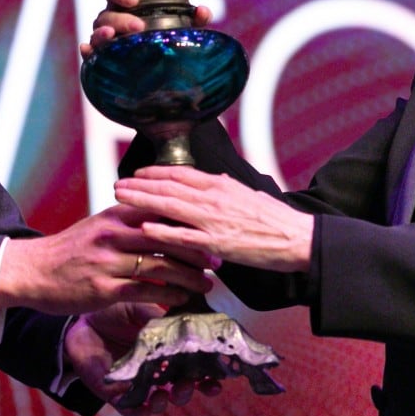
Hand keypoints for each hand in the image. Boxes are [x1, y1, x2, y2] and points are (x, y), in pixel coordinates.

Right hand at [0, 204, 218, 315]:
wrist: (32, 271)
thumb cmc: (70, 250)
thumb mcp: (99, 225)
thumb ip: (129, 220)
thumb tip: (163, 220)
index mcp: (115, 214)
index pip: (160, 210)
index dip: (189, 221)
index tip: (211, 230)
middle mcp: (113, 234)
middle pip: (166, 236)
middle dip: (197, 249)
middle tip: (218, 259)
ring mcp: (108, 261)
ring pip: (160, 265)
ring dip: (189, 276)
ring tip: (207, 283)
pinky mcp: (103, 289)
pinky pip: (144, 291)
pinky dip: (168, 295)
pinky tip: (181, 299)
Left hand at [64, 304, 223, 415]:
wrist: (80, 318)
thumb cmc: (114, 311)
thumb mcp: (140, 309)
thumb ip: (161, 316)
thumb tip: (187, 316)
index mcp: (167, 351)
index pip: (194, 367)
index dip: (209, 375)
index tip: (220, 378)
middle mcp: (155, 371)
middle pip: (180, 389)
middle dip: (190, 391)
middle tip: (191, 386)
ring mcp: (136, 383)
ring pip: (158, 402)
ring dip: (167, 402)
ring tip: (167, 395)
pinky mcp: (114, 392)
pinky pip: (130, 408)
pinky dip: (140, 408)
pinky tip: (146, 401)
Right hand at [79, 0, 213, 57]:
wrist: (163, 83)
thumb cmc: (166, 46)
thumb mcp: (182, 33)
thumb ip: (193, 21)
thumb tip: (203, 11)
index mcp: (127, 10)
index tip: (134, 0)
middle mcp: (112, 23)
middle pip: (106, 14)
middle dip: (120, 18)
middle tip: (138, 27)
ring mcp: (105, 43)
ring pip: (96, 32)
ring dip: (101, 33)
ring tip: (111, 36)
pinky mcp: (101, 62)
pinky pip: (89, 56)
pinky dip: (87, 52)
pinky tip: (87, 51)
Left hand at [115, 166, 314, 272]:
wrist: (296, 237)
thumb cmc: (273, 219)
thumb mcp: (246, 194)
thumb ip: (224, 188)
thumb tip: (209, 180)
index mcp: (220, 184)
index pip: (179, 174)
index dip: (155, 173)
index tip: (137, 174)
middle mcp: (212, 197)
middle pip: (167, 186)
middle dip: (139, 185)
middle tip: (118, 184)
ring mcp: (212, 219)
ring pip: (169, 206)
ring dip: (141, 201)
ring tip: (120, 198)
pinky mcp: (216, 242)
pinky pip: (183, 236)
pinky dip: (162, 231)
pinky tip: (144, 228)